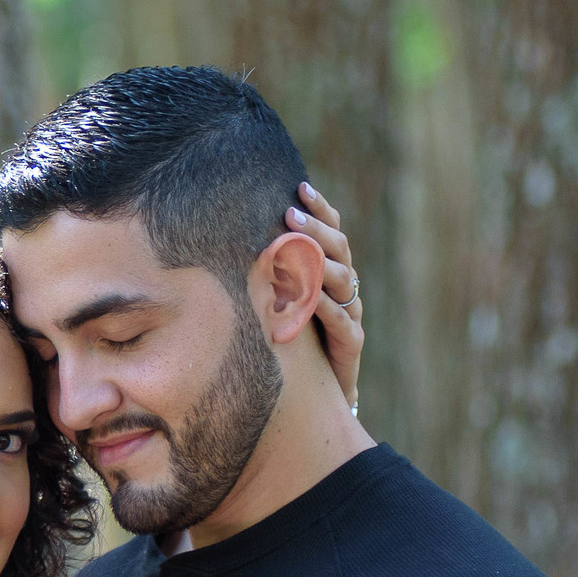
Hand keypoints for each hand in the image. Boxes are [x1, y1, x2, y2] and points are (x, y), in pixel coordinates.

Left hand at [288, 182, 363, 412]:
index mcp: (330, 270)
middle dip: (316, 229)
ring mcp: (350, 313)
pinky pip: (343, 321)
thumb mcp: (278, 298)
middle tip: (291, 215)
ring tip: (299, 250)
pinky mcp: (350, 343)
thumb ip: (267, 270)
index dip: (320, 208)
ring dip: (321, 263)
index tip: (300, 185)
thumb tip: (227, 236)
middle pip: (339, 248)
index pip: (331, 230)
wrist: (316, 391)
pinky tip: (312, 298)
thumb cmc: (290, 336)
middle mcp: (344, 287)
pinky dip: (327, 308)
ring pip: (344, 280)